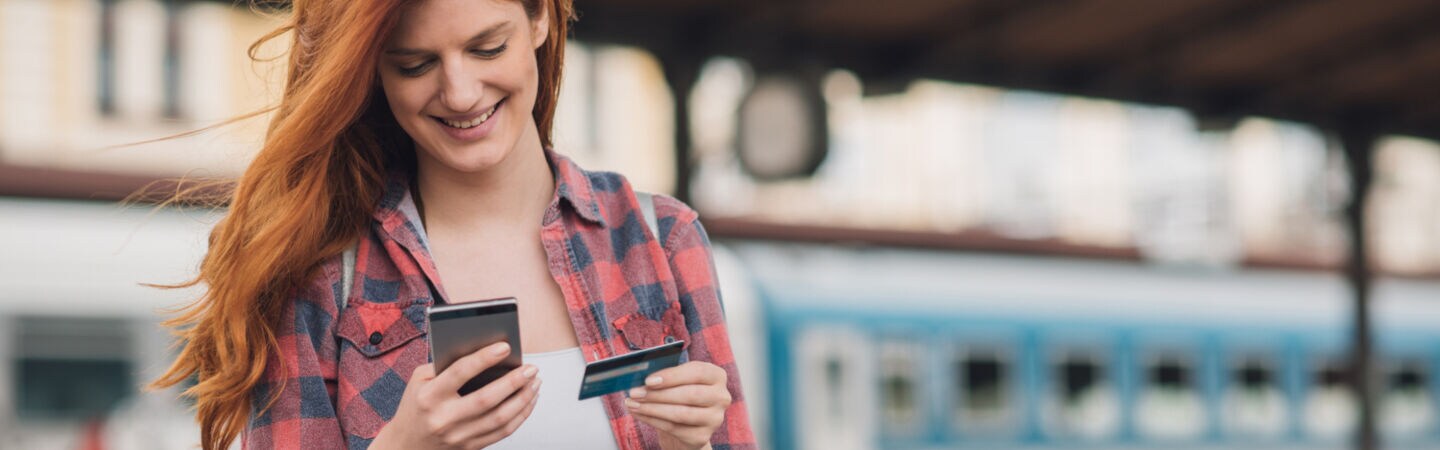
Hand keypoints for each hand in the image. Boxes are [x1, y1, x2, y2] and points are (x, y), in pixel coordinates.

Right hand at [371, 342, 540, 449]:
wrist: (406, 446)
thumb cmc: (417, 406)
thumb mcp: (419, 381)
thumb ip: (445, 365)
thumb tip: (484, 349)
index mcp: (429, 396)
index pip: (459, 373)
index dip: (484, 358)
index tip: (505, 346)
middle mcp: (444, 418)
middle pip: (486, 399)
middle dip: (513, 381)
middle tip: (531, 368)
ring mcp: (458, 436)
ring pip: (500, 418)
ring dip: (523, 398)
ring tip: (535, 381)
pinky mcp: (470, 447)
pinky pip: (503, 432)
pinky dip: (521, 415)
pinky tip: (529, 400)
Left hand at [623, 361, 729, 449]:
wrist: (688, 423)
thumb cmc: (680, 394)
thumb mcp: (677, 380)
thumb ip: (665, 375)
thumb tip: (639, 374)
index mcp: (717, 376)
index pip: (697, 372)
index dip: (672, 376)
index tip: (649, 380)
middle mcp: (721, 397)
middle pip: (689, 394)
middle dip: (658, 394)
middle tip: (635, 393)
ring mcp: (714, 419)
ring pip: (681, 414)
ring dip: (652, 408)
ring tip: (633, 404)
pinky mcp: (702, 437)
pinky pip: (674, 429)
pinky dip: (653, 421)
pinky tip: (639, 413)